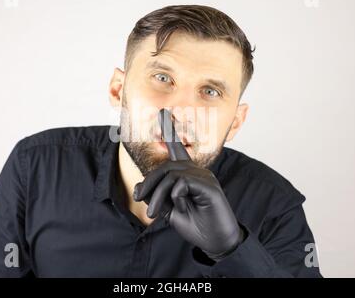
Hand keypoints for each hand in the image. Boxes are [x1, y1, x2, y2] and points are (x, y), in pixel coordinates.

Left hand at [134, 109, 243, 260]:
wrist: (215, 241)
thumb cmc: (195, 225)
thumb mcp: (169, 210)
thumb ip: (157, 197)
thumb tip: (140, 189)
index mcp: (188, 175)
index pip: (178, 149)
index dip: (170, 131)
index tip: (163, 113)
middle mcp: (197, 172)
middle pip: (166, 167)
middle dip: (149, 183)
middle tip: (139, 199)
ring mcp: (205, 178)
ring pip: (172, 176)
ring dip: (157, 195)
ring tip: (153, 213)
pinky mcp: (210, 188)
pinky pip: (183, 183)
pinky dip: (175, 196)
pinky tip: (180, 206)